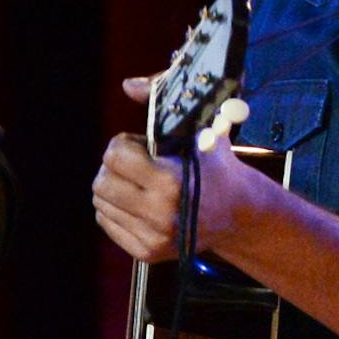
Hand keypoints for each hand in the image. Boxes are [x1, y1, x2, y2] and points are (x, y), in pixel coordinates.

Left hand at [93, 82, 252, 261]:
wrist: (237, 213)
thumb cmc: (216, 166)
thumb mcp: (199, 128)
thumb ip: (162, 101)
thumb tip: (128, 85)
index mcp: (171, 181)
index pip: (114, 156)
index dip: (124, 145)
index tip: (141, 146)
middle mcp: (160, 213)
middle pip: (101, 183)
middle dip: (114, 167)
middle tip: (135, 164)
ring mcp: (153, 237)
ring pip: (101, 203)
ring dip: (114, 187)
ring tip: (140, 183)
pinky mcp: (147, 253)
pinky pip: (107, 222)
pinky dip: (116, 208)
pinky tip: (139, 201)